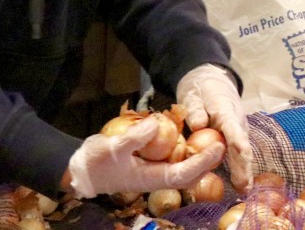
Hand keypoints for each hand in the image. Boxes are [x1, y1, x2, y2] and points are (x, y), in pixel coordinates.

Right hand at [66, 117, 224, 198]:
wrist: (81, 169)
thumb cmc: (96, 162)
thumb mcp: (113, 147)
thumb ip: (135, 137)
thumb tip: (156, 124)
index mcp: (150, 179)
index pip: (183, 174)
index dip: (202, 162)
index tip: (218, 148)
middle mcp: (156, 178)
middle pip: (188, 173)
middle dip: (207, 160)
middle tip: (223, 141)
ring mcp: (153, 172)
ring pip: (182, 166)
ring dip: (198, 155)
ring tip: (214, 138)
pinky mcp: (150, 164)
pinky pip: (172, 159)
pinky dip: (182, 149)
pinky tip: (189, 136)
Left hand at [177, 64, 251, 191]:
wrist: (214, 81)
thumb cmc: (202, 89)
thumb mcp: (193, 95)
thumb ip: (195, 109)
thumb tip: (198, 125)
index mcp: (226, 111)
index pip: (234, 130)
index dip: (239, 146)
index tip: (243, 156)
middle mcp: (237, 123)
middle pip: (241, 146)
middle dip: (244, 167)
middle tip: (244, 187)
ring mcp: (238, 130)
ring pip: (241, 152)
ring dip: (243, 170)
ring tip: (244, 189)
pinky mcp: (235, 136)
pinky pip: (237, 153)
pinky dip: (239, 167)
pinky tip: (240, 184)